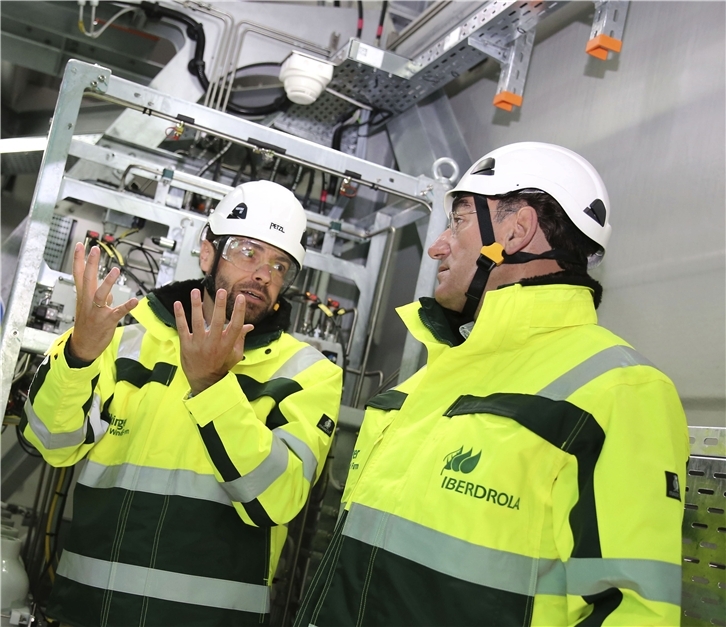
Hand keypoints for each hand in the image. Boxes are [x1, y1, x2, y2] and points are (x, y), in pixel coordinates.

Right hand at [69, 243, 138, 361]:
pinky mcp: (107, 321)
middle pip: (87, 279)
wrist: (84, 346)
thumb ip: (100, 298)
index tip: (80, 245)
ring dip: (108, 282)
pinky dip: (126, 306)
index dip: (79, 260)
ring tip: (115, 270)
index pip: (79, 275)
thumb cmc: (87, 326)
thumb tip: (108, 292)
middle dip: (90, 264)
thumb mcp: (89, 309)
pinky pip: (118, 312)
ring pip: (100, 294)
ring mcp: (97, 311)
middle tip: (94, 249)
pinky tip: (135, 300)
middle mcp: (88, 302)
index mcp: (83, 297)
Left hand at [174, 288, 253, 395]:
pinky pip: (182, 328)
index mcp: (227, 345)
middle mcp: (214, 343)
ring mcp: (199, 344)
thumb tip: (249, 325)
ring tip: (195, 292)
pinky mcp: (186, 345)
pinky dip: (179, 315)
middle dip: (220, 306)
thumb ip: (241, 338)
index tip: (241, 298)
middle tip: (222, 291)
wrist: (204, 381)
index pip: (236, 326)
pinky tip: (177, 303)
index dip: (239, 311)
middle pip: (218, 322)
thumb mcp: (235, 354)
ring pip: (197, 322)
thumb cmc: (221, 365)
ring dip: (196, 306)